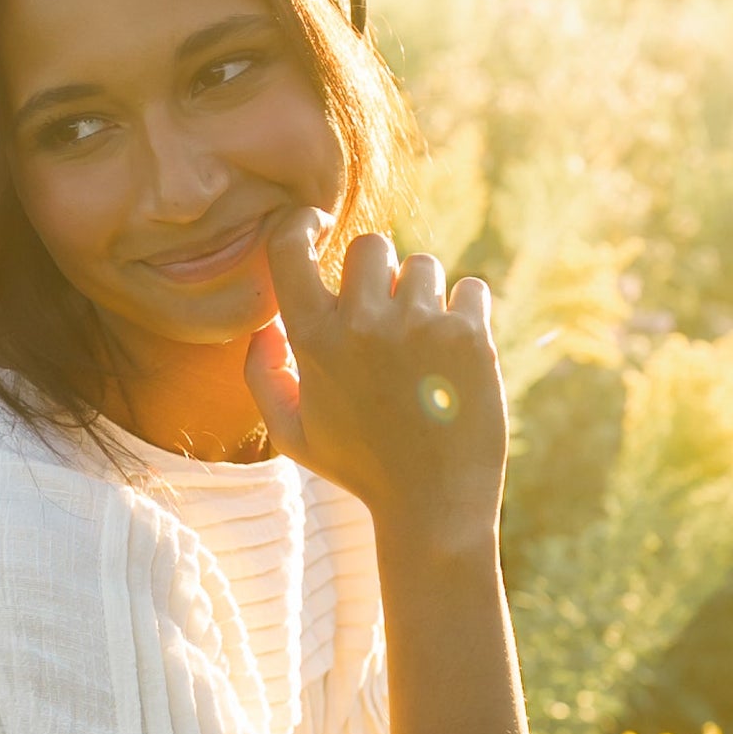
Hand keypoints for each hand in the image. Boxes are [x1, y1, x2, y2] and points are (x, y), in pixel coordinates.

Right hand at [243, 209, 507, 551]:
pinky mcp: (470, 336)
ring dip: (424, 298)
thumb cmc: (360, 468)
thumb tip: (267, 329)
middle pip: (371, 245)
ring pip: (423, 267)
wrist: (433, 507)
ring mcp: (419, 326)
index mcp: (312, 339)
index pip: (289, 246)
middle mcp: (363, 323)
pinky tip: (456, 359)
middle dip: (379, 273)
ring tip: (424, 351)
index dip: (300, 226)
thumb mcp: (293, 434)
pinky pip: (470, 290)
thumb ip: (262, 377)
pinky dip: (466, 315)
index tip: (314, 226)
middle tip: (388, 316)